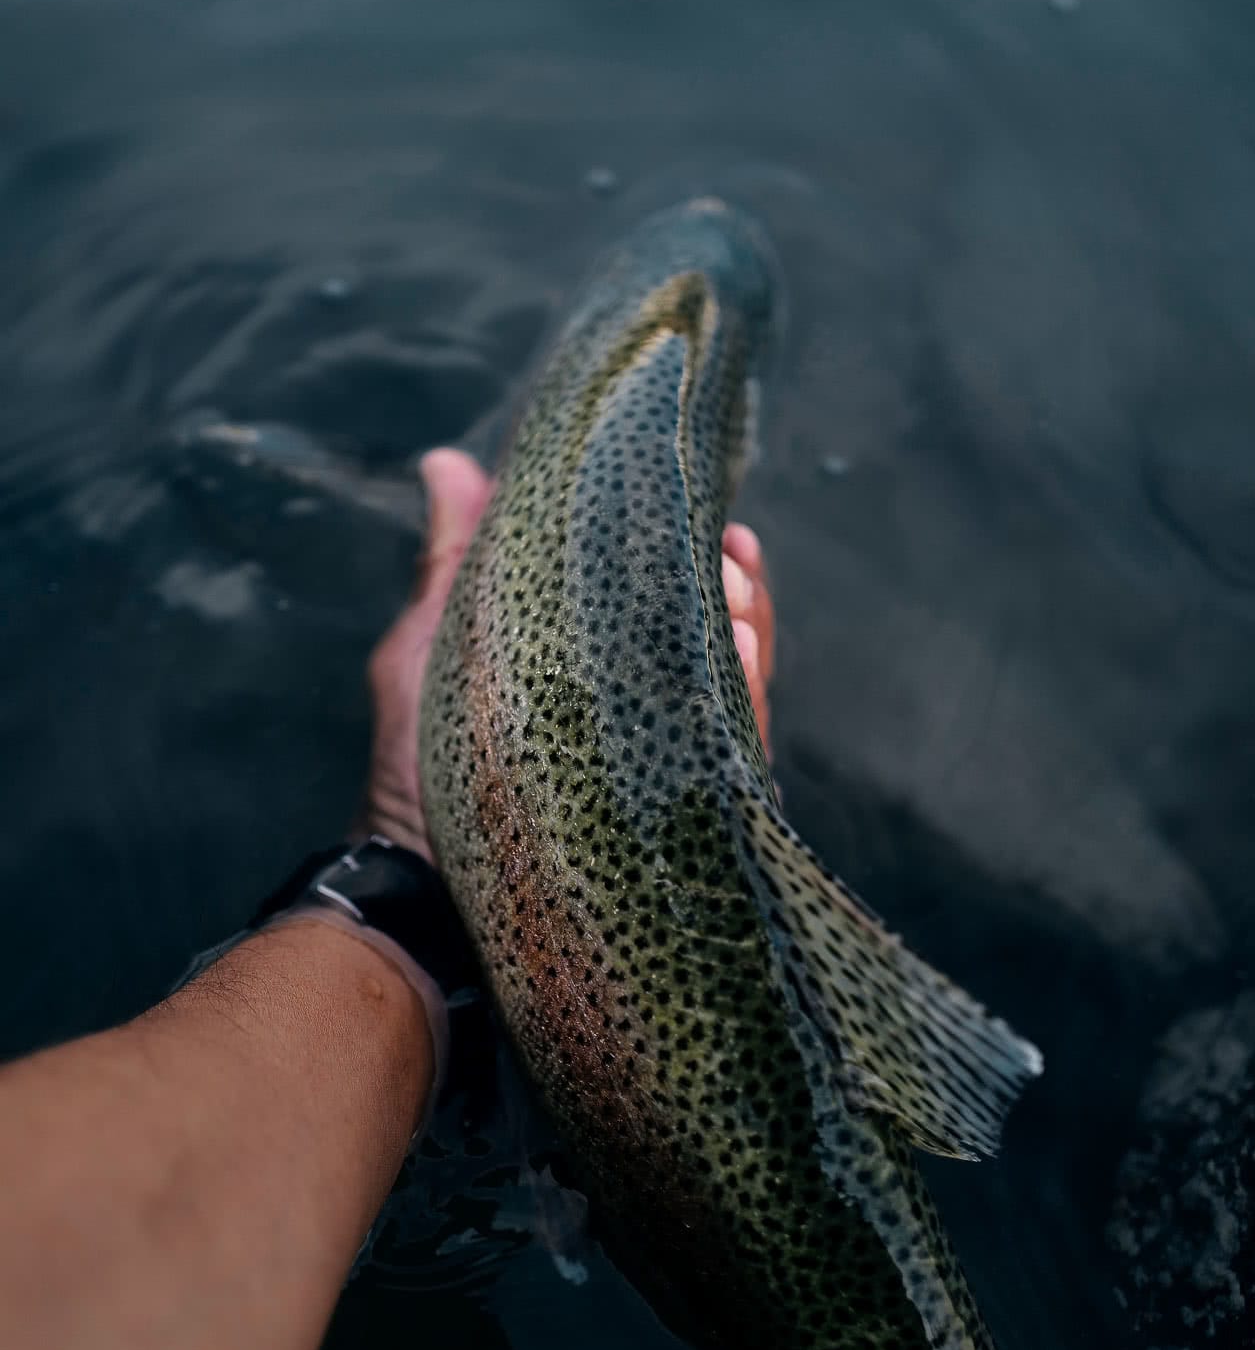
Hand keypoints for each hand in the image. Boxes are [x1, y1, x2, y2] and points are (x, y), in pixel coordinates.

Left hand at [364, 448, 776, 862]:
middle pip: (715, 644)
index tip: (714, 516)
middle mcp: (637, 722)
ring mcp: (658, 773)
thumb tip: (447, 461)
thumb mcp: (432, 646)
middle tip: (728, 550)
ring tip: (735, 587)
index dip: (697, 557)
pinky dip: (744, 701)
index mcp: (594, 677)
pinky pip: (730, 757)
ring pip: (733, 693)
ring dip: (747, 632)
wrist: (412, 888)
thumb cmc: (414, 771)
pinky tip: (742, 650)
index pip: (667, 607)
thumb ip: (455, 557)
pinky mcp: (672, 822)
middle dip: (733, 587)